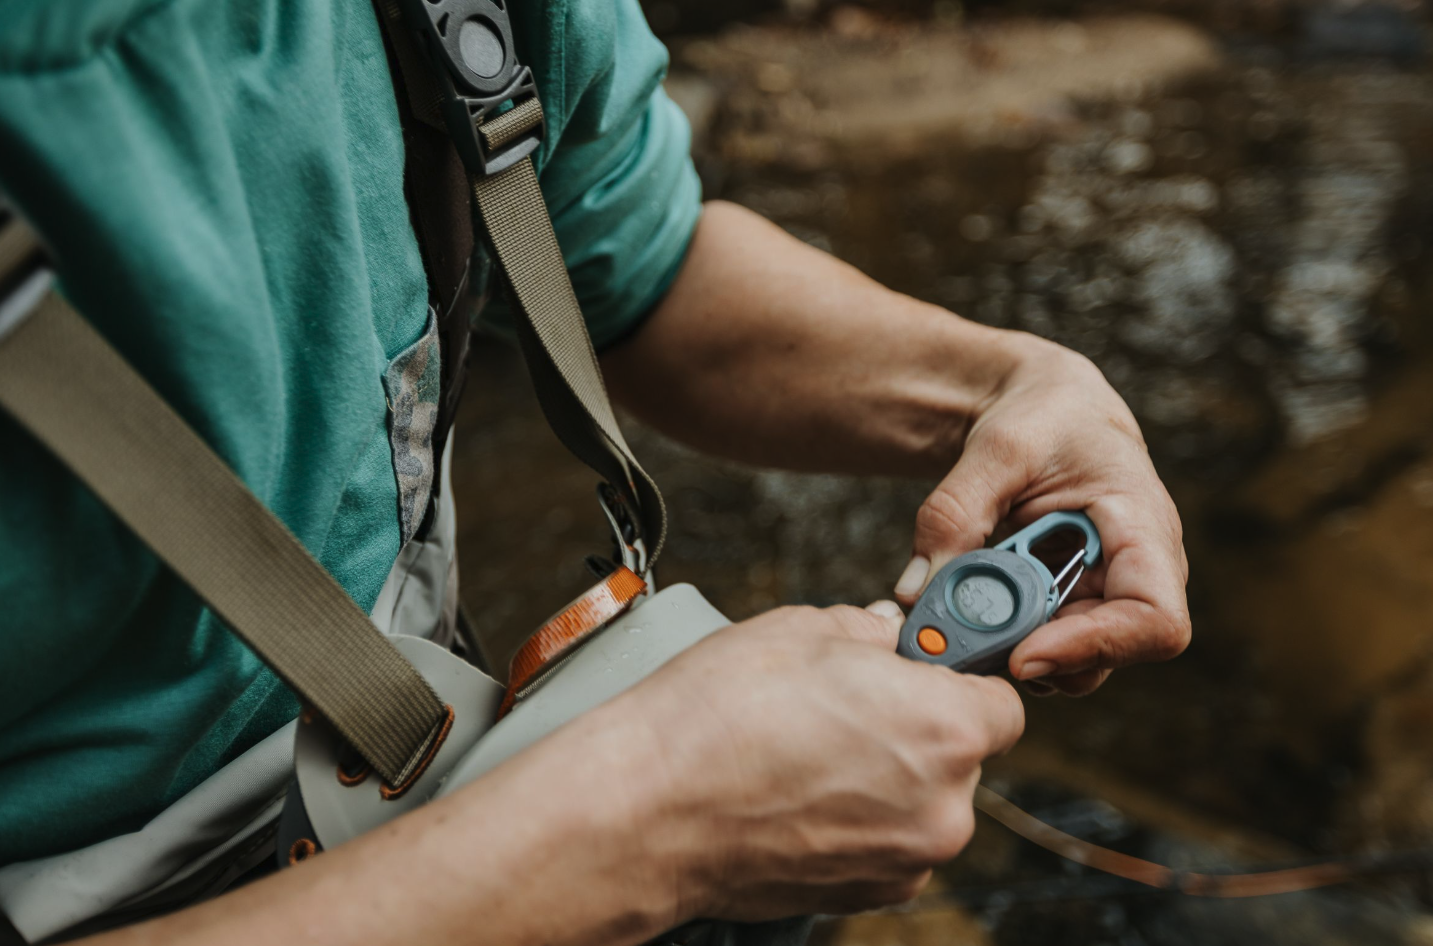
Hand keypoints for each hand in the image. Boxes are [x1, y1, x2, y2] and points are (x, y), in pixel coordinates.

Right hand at [603, 603, 1023, 923]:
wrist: (647, 810)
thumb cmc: (715, 718)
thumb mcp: (800, 630)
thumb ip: (868, 630)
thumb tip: (886, 636)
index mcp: (944, 728)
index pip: (1000, 698)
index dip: (959, 678)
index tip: (924, 670)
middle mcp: (943, 804)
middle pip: (961, 755)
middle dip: (916, 727)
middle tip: (846, 705)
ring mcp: (907, 859)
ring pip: (923, 801)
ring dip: (886, 777)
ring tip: (807, 752)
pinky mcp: (869, 893)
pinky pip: (887, 842)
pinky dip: (858, 820)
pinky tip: (798, 793)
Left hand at [894, 336, 1190, 695]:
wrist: (1046, 409)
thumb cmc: (1043, 416)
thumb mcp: (998, 447)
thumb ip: (956, 512)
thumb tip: (916, 590)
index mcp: (1145, 529)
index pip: (1155, 621)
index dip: (1095, 648)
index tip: (1024, 653)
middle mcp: (1137, 574)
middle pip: (1107, 655)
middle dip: (1033, 654)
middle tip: (962, 640)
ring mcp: (1104, 596)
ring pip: (1070, 661)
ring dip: (1010, 649)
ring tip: (958, 615)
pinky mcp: (1070, 606)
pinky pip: (1041, 642)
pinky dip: (999, 637)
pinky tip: (964, 608)